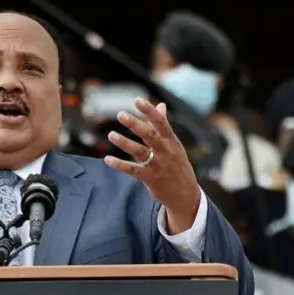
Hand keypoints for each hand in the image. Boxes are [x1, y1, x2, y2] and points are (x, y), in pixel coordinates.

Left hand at [104, 98, 199, 232]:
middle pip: (149, 135)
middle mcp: (166, 152)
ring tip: (111, 135)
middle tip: (120, 114)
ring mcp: (158, 165)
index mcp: (172, 141)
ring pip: (139, 152)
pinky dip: (120, 165)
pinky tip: (107, 159)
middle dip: (135, 124)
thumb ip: (164, 126)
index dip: (149, 111)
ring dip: (124, 143)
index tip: (137, 100)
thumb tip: (161, 105)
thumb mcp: (174, 145)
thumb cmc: (177, 165)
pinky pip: (133, 170)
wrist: (185, 194)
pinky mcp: (150, 178)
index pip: (161, 123)